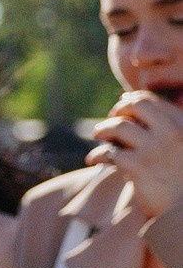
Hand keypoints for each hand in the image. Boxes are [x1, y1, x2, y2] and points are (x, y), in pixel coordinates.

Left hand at [88, 91, 182, 218]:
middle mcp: (173, 134)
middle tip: (111, 119)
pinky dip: (97, 155)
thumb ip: (167, 132)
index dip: (134, 100)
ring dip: (103, 129)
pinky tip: (93, 160)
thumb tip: (132, 105)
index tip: (123, 104)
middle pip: (137, 105)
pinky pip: (109, 153)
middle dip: (119, 110)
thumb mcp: (181, 150)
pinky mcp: (138, 167)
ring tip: (98, 135)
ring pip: (119, 126)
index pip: (154, 101)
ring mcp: (155, 149)